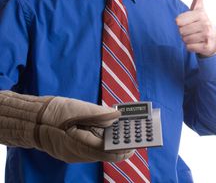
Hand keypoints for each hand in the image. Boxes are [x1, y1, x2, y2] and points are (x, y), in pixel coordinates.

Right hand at [0, 91, 133, 162]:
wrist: (34, 119)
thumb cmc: (54, 112)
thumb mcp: (77, 108)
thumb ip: (99, 113)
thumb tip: (117, 115)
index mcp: (79, 144)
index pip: (107, 151)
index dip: (123, 145)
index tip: (135, 138)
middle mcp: (78, 154)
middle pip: (105, 154)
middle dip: (120, 144)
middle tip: (133, 133)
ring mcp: (75, 155)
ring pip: (99, 153)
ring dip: (112, 143)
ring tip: (124, 130)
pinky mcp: (73, 151)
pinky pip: (92, 149)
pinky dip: (102, 141)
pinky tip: (108, 131)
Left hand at [175, 0, 215, 56]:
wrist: (213, 39)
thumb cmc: (201, 21)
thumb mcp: (199, 5)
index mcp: (199, 13)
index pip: (178, 21)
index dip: (180, 23)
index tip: (188, 22)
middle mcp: (205, 23)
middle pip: (180, 31)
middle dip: (183, 32)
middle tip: (192, 30)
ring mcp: (206, 35)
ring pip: (184, 39)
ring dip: (187, 40)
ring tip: (195, 36)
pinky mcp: (206, 46)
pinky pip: (188, 48)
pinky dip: (190, 47)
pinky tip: (197, 44)